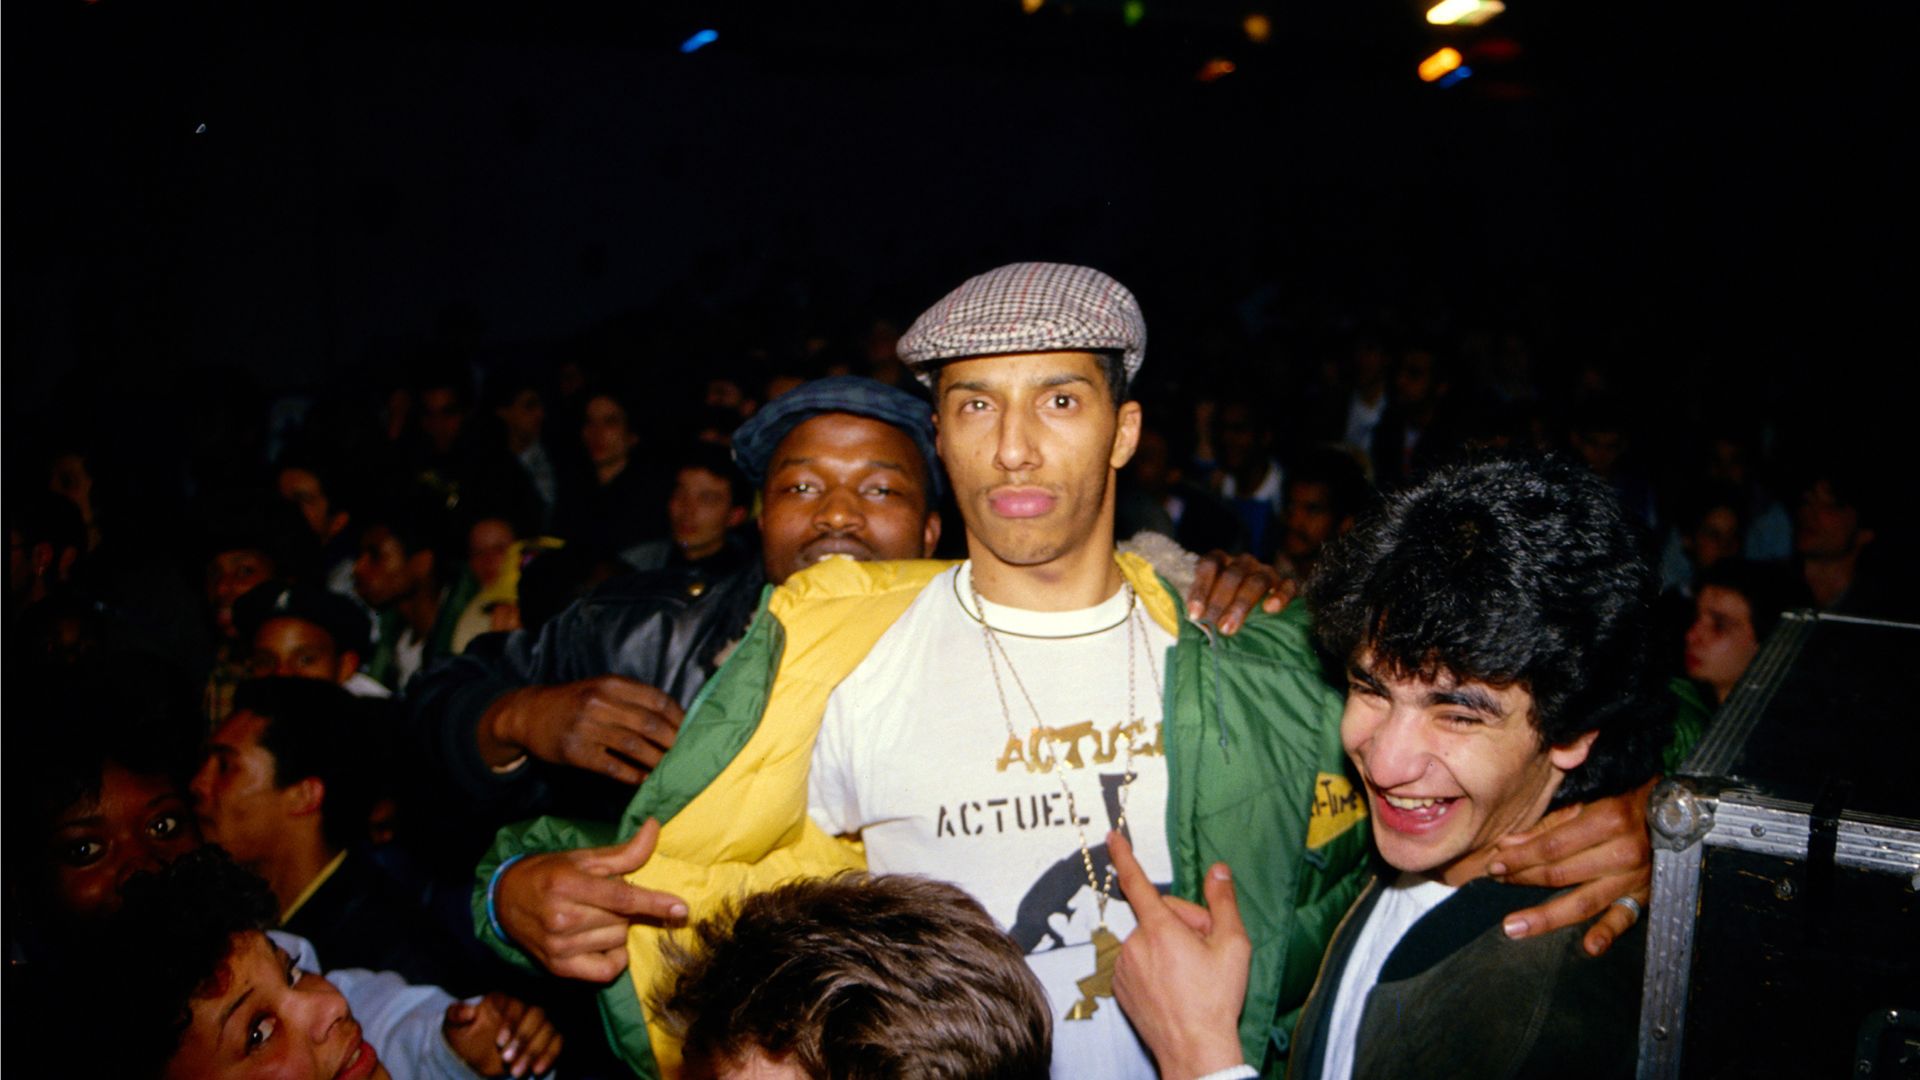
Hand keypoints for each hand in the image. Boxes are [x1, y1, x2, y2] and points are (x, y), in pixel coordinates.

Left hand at [443, 992, 561, 1077]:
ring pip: (548, 1030)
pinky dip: (550, 1056)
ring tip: (516, 1072)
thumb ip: (456, 1015)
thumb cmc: (464, 1035)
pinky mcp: (548, 1037)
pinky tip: (537, 1070)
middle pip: (537, 1016)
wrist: (474, 1054)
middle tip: (507, 1061)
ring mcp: (539, 1021)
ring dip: (534, 1052)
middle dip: (523, 1040)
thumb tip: (468, 1011)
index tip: (499, 1043)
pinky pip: (558, 1042)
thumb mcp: (454, 1026)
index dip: (511, 1022)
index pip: (516, 1004)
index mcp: (504, 998)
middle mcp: (526, 1005)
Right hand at [478, 677, 684, 783]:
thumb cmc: (575, 702)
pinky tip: (644, 779)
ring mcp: (586, 727)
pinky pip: (612, 766)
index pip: (657, 700)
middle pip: (649, 724)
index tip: (692, 732)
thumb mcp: (601, 688)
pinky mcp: (575, 752)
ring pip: (634, 746)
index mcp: (611, 683)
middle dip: (673, 742)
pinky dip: (632, 774)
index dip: (679, 718)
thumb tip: (674, 719)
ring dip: (656, 760)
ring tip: (670, 770)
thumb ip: (632, 699)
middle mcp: (599, 702)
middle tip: (687, 755)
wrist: (529, 714)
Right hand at [496, 818, 688, 980]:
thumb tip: (655, 827)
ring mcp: (558, 946)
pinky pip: (607, 970)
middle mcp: (561, 917)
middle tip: (600, 900)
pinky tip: (601, 943)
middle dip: (623, 909)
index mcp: (568, 884)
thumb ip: (624, 852)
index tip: (681, 908)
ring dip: (615, 930)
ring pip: (618, 942)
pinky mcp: (558, 968)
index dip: (653, 902)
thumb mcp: (583, 858)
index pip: (620, 897)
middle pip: (622, 920)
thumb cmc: (550, 874)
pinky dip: (614, 958)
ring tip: (592, 917)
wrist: (505, 901)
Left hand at [1109, 831, 1249, 1078]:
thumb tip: (1218, 871)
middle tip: (1205, 951)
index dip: (1124, 856)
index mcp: (1159, 929)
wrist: (1195, 1049)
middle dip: (1184, 925)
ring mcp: (1123, 967)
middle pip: (1160, 915)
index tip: (1112, 837)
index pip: (1137, 882)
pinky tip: (1174, 985)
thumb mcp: (1232, 945)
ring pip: (1149, 940)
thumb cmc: (1215, 1000)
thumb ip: (1223, 902)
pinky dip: (1155, 966)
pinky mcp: (1119, 986)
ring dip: (1169, 947)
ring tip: (1191, 974)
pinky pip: (1139, 961)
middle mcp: (1134, 944)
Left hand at [1186, 550, 1294, 634]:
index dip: (1201, 588)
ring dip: (1241, 605)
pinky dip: (1280, 596)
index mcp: (1222, 561)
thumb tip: (1195, 626)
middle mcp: (1244, 563)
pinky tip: (1270, 609)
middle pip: (1232, 576)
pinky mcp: (1287, 585)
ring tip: (1228, 628)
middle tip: (1212, 626)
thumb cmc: (1225, 610)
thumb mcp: (1210, 605)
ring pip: (1256, 581)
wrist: (1260, 613)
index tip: (1195, 614)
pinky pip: (1288, 586)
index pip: (1209, 565)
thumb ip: (1203, 611)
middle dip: (1219, 602)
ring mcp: (1266, 572)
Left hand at [1488, 775, 1655, 955]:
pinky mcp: (1644, 896)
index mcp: (1607, 820)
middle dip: (1523, 880)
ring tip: (1515, 928)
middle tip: (1496, 885)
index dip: (1520, 857)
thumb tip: (1507, 845)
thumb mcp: (1588, 803)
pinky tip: (1590, 947)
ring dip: (1546, 917)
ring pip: (1583, 902)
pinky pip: (1625, 917)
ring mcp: (1634, 878)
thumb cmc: (1624, 802)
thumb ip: (1548, 825)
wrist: (1675, 813)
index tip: (1494, 864)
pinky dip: (1608, 933)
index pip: (1552, 846)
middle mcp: (1622, 852)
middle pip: (1562, 874)